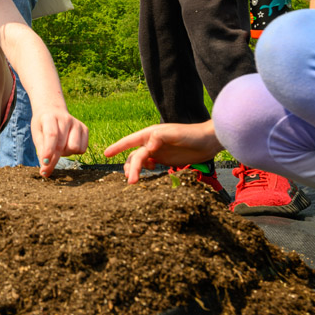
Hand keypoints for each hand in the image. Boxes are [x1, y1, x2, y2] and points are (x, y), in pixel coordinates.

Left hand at [31, 109, 89, 177]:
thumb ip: (41, 150)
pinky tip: (68, 144)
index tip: (45, 163)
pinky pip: (82, 149)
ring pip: (74, 148)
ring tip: (60, 147)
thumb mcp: (37, 134)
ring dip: (66, 153)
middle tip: (47, 163)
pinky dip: (74, 152)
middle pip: (62, 145)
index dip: (49, 151)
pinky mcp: (85, 129)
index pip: (51, 135)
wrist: (53, 110)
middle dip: (54, 158)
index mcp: (50, 117)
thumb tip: (45, 170)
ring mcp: (77, 123)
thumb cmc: (43, 125)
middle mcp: (65, 118)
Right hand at [103, 121, 222, 183]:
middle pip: (134, 156)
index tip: (105, 154)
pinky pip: (150, 166)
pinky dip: (146, 171)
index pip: (129, 141)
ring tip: (134, 180)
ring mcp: (158, 152)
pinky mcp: (166, 160)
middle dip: (130, 168)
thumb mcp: (175, 133)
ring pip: (140, 162)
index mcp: (150, 134)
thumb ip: (160, 138)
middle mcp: (151, 143)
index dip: (117, 147)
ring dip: (135, 170)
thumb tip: (147, 146)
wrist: (209, 141)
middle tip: (131, 181)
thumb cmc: (192, 134)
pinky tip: (149, 174)